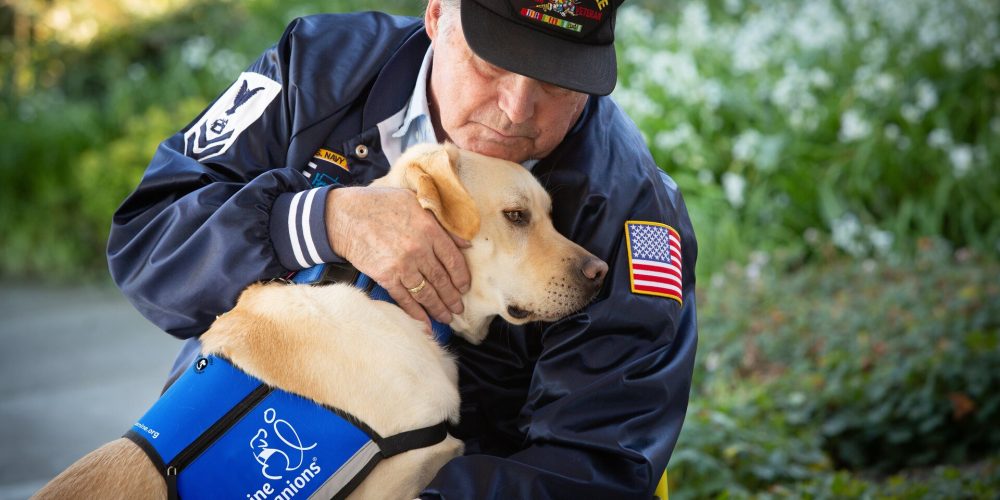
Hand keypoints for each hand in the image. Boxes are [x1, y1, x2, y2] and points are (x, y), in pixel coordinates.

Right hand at [325, 186, 470, 327]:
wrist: (346, 216)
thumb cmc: (381, 205)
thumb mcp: (416, 203)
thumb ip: (443, 224)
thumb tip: (466, 243)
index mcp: (430, 230)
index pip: (454, 260)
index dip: (462, 277)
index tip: (465, 287)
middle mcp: (419, 250)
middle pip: (442, 280)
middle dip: (452, 298)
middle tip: (459, 308)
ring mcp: (402, 265)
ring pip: (426, 293)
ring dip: (438, 308)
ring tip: (446, 317)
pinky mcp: (386, 277)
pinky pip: (405, 299)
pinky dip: (416, 313)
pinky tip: (425, 323)